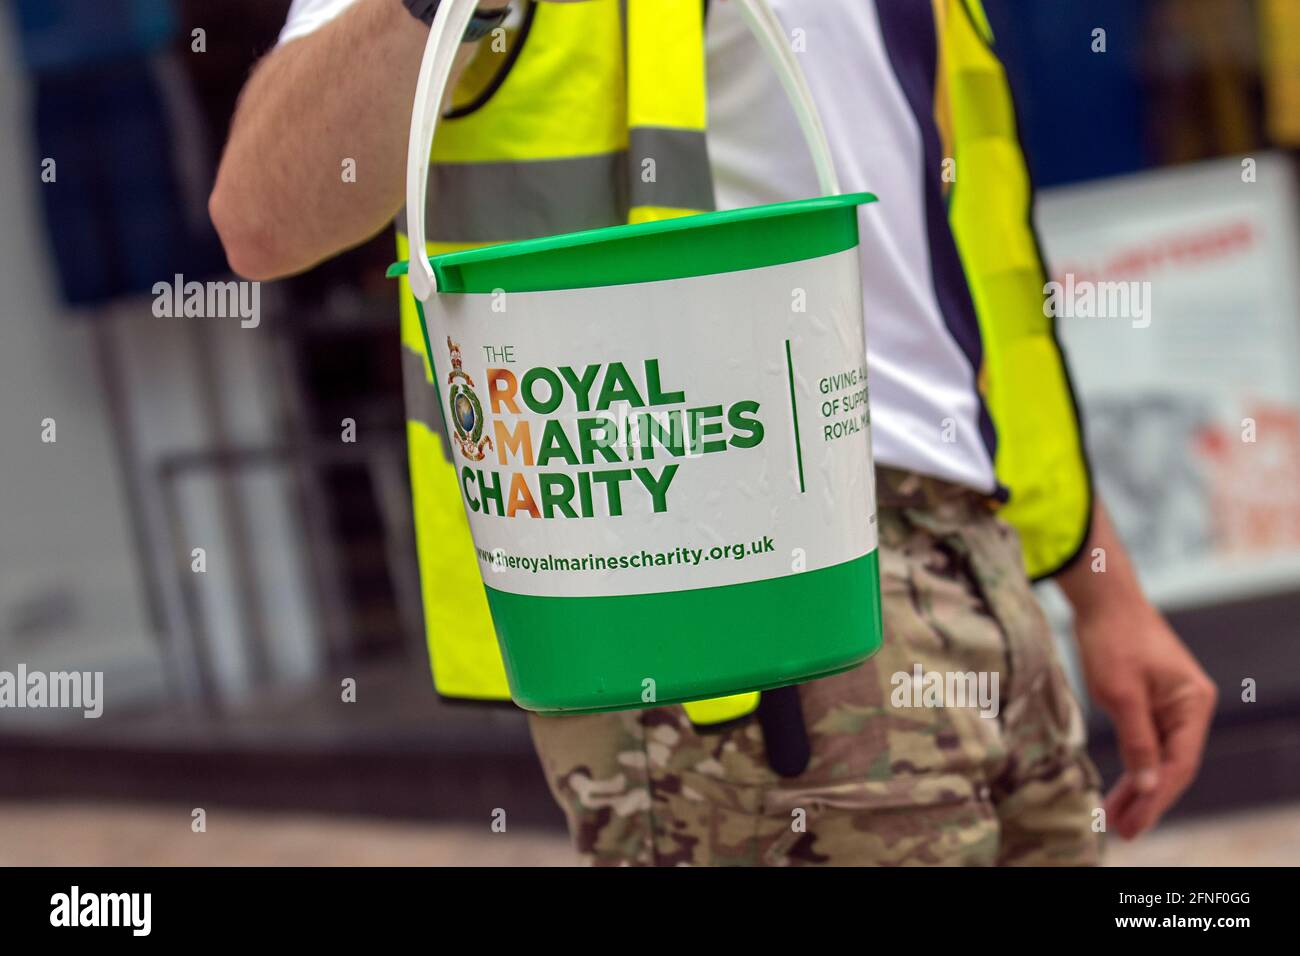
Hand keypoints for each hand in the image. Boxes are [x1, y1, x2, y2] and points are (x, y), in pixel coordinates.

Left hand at [1074, 598, 1216, 839]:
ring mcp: (1172, 705)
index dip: (1157, 797)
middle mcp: (1190, 707)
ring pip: (1157, 757)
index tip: (1135, 823)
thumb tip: (1146, 783)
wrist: (1102, 599)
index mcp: (1193, 703)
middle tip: (1123, 831)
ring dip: (1136, 787)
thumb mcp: (1119, 692)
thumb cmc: (1112, 638)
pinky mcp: (1151, 702)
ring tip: (1114, 818)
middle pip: (1171, 765)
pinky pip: (1146, 742)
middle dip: (1146, 799)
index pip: (1179, 763)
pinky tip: (1118, 789)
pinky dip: (1131, 764)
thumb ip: (1136, 739)